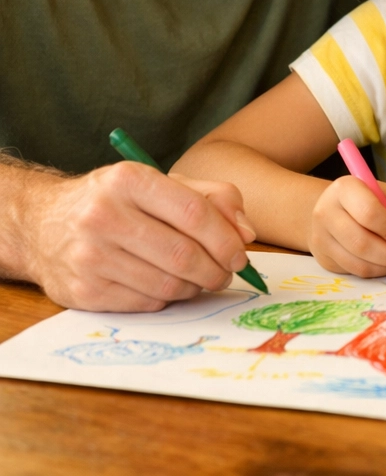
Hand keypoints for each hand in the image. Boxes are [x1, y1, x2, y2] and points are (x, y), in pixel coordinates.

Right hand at [22, 163, 255, 311]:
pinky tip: (168, 285)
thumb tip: (247, 232)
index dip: (225, 238)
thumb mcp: (162, 183)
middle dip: (216, 269)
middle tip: (227, 272)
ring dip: (195, 287)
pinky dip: (167, 298)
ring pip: (166, 284)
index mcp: (129, 180)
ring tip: (200, 278)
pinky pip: (144, 303)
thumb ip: (213, 198)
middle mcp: (103, 215)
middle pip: (182, 253)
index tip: (241, 253)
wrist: (42, 223)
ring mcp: (88, 256)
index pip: (193, 212)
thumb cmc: (117, 200)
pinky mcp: (81, 292)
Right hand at [308, 176, 385, 276]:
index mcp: (345, 188)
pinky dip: (374, 271)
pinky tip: (382, 262)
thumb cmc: (370, 201)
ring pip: (356, 261)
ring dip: (383, 265)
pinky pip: (353, 271)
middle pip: (360, 242)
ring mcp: (320, 237)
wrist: (337, 210)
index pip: (369, 212)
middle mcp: (326, 211)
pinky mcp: (323, 258)